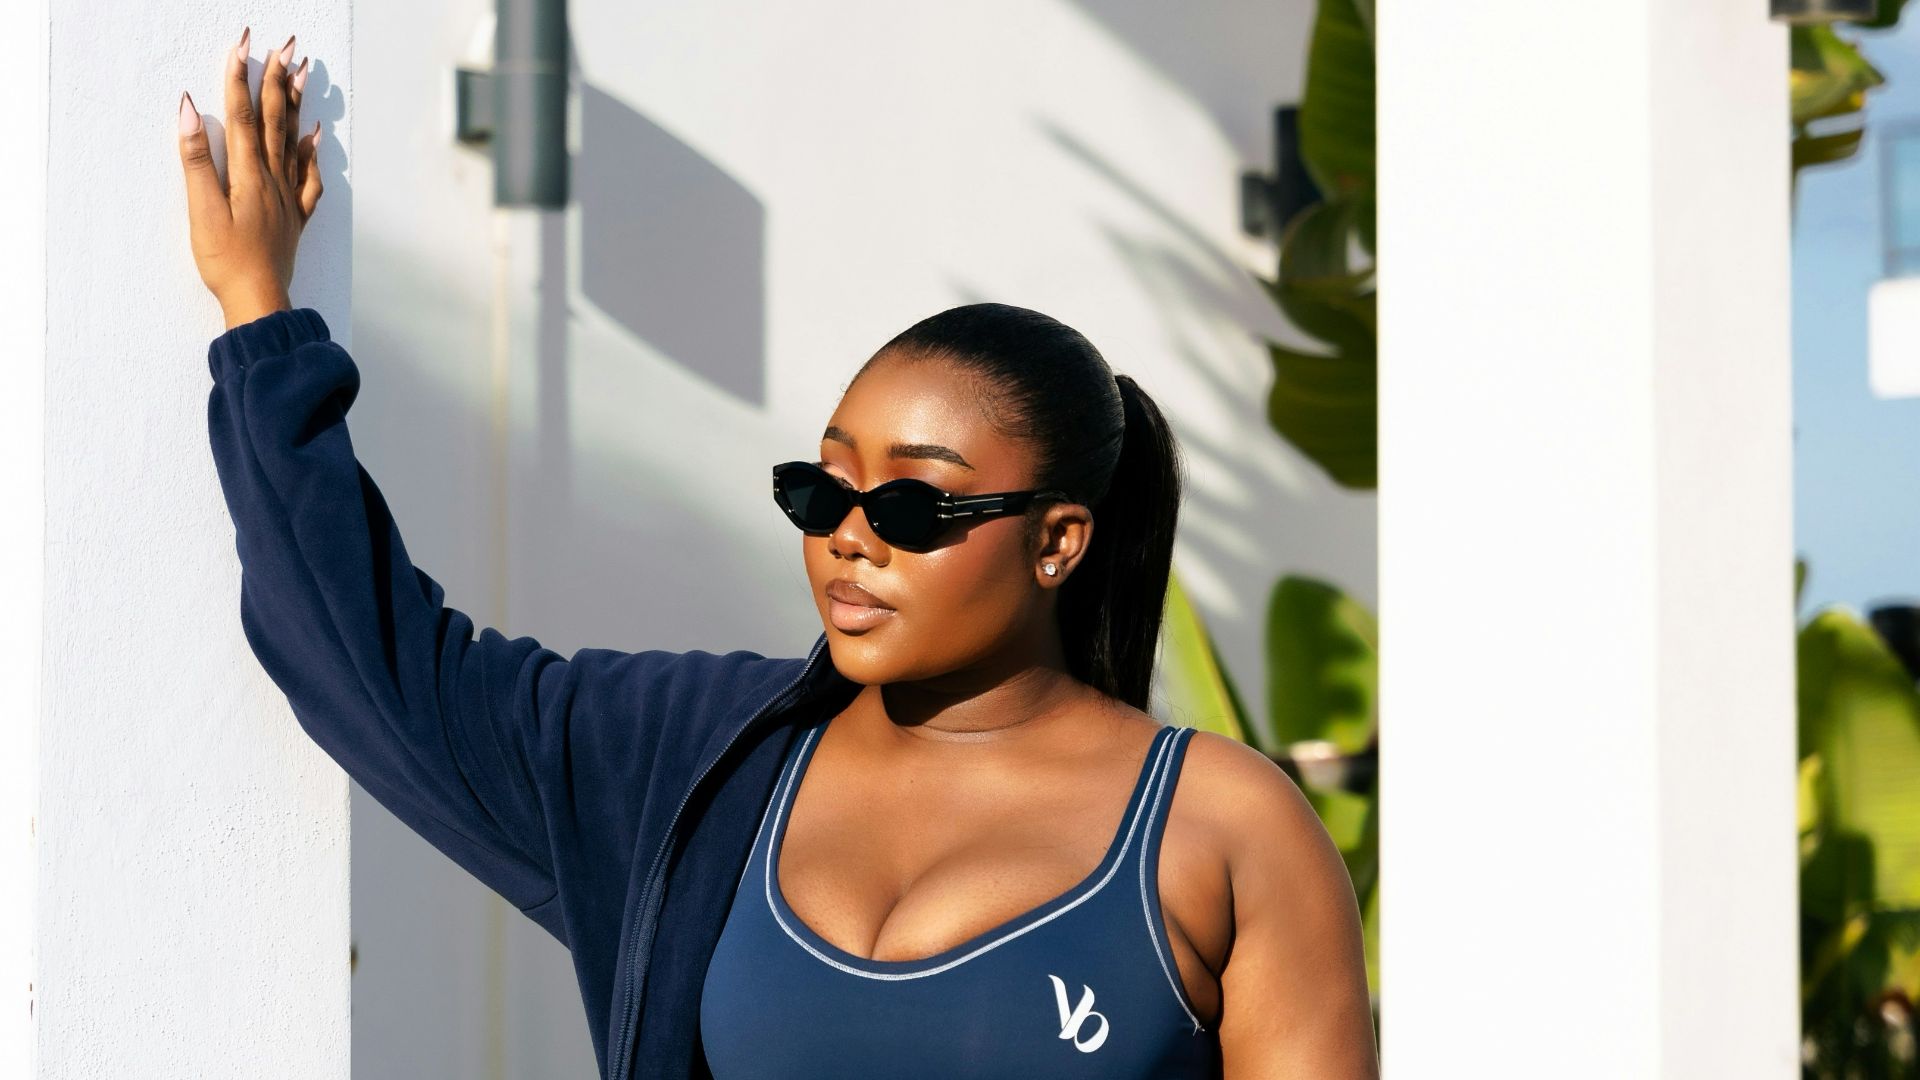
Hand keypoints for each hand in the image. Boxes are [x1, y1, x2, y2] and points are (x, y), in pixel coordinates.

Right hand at [178, 26, 324, 330]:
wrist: (259, 301)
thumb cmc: (226, 260)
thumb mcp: (202, 209)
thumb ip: (196, 158)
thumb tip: (188, 110)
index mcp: (249, 173)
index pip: (242, 114)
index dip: (241, 77)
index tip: (244, 44)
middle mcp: (273, 179)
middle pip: (274, 121)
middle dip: (277, 80)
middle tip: (286, 46)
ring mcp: (287, 198)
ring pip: (294, 141)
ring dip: (296, 106)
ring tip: (304, 75)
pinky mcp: (293, 218)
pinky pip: (309, 178)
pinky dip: (313, 153)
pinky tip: (316, 138)